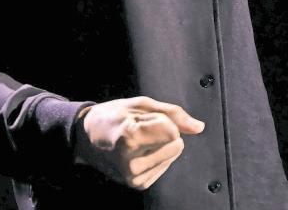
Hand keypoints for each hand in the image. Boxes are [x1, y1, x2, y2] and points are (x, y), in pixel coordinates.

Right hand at [73, 96, 204, 190]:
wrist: (88, 137)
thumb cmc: (114, 115)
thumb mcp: (142, 103)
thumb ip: (173, 114)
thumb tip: (199, 127)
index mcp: (130, 137)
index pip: (172, 131)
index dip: (163, 119)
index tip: (143, 118)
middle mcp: (132, 162)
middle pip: (175, 143)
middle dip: (164, 132)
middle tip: (140, 128)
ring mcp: (134, 176)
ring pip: (172, 154)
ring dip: (161, 144)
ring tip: (138, 139)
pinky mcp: (138, 184)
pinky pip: (165, 165)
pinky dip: (158, 155)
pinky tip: (140, 150)